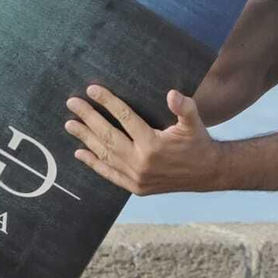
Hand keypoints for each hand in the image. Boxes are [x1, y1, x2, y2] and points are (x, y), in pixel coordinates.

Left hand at [65, 85, 220, 195]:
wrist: (206, 173)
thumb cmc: (198, 143)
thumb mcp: (194, 122)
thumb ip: (185, 107)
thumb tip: (172, 94)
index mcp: (153, 144)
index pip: (125, 118)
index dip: (108, 102)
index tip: (92, 90)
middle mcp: (141, 162)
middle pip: (108, 136)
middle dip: (88, 118)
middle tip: (72, 103)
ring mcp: (136, 177)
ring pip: (105, 155)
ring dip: (85, 138)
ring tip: (70, 124)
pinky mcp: (135, 187)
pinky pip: (109, 174)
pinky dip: (94, 163)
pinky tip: (79, 153)